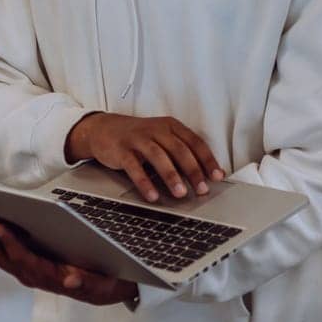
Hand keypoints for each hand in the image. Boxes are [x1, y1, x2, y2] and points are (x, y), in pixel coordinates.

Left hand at [0, 213, 137, 306]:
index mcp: (47, 276)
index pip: (24, 258)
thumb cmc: (100, 281)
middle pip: (3, 257)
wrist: (100, 292)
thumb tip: (73, 280)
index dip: (11, 243)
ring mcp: (25, 272)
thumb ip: (85, 282)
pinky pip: (1, 256)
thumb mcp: (99, 282)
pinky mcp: (24, 267)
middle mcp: (31, 276)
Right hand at [65, 112, 223, 201]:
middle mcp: (157, 130)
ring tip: (180, 194)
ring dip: (171, 176)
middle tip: (202, 189)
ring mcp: (139, 139)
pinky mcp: (122, 150)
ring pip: (159, 157)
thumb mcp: (161, 137)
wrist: (103, 129)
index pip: (195, 142)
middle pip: (180, 150)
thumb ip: (179, 152)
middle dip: (193, 171)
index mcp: (171, 126)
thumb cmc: (139, 137)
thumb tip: (202, 175)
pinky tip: (152, 195)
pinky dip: (144, 182)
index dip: (208, 160)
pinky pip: (135, 167)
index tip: (217, 176)